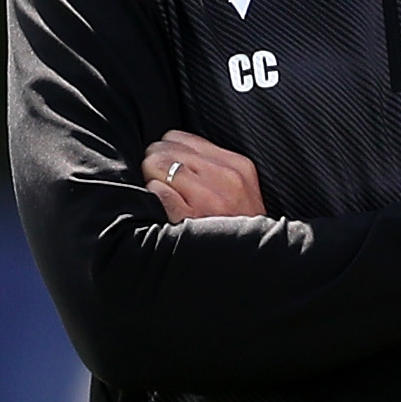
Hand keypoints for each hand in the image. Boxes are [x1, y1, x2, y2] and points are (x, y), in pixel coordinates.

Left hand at [140, 132, 263, 219]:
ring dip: (152, 178)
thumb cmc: (239, 226)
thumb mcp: (240, 188)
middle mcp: (225, 178)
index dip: (167, 151)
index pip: (181, 138)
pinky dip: (153, 196)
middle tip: (158, 180)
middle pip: (165, 149)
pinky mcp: (190, 218)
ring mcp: (207, 198)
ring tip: (161, 193)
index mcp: (237, 166)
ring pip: (157, 166)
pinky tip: (162, 207)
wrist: (248, 263)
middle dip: (156, 163)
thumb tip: (172, 148)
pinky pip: (157, 191)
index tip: (167, 166)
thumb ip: (212, 165)